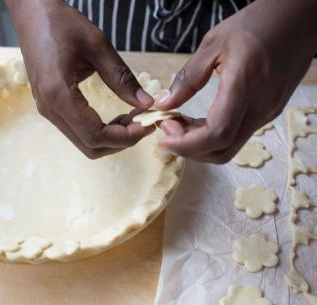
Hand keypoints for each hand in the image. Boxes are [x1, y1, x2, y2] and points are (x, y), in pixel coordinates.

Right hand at [6, 0, 153, 158]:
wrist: (32, 15)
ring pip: (84, 142)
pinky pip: (78, 131)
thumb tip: (147, 103)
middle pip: (90, 146)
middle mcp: (50, 109)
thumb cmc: (62, 24)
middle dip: (120, 141)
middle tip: (142, 123)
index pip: (95, 135)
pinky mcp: (50, 107)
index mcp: (58, 94)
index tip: (147, 125)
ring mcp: (48, 110)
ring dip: (111, 138)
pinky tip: (116, 116)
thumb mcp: (97, 46)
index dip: (125, 137)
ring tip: (132, 118)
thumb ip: (122, 78)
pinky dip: (100, 131)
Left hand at [155, 0, 316, 163]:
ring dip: (200, 144)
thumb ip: (188, 78)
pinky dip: (212, 135)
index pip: (216, 134)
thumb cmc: (258, 23)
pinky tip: (197, 121)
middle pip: (222, 151)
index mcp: (245, 85)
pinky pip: (238, 134)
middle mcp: (260, 107)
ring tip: (178, 123)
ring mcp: (267, 113)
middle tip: (166, 129)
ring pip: (230, 146)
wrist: (300, 19)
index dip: (186, 145)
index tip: (163, 139)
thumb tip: (164, 104)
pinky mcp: (268, 112)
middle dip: (189, 149)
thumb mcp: (214, 43)